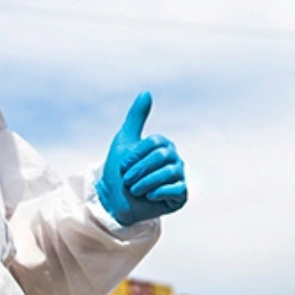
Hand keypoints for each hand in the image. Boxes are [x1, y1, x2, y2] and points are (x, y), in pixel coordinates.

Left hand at [96, 92, 187, 225]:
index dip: (135, 155)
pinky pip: (176, 190)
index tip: (123, 166)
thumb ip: (137, 117)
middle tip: (128, 181)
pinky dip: (158, 193)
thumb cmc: (118, 171)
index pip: (155, 143)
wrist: (114, 202)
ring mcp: (178, 178)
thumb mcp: (125, 140)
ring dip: (145, 183)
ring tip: (135, 190)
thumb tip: (146, 92)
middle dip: (139, 170)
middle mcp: (174, 160)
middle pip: (161, 158)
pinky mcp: (180, 196)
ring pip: (168, 174)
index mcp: (164, 146)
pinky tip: (149, 197)